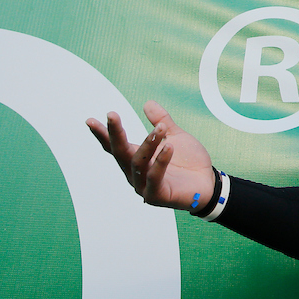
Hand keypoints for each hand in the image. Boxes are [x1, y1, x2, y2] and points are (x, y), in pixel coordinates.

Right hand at [86, 100, 216, 211]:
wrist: (207, 183)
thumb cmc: (189, 162)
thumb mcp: (174, 136)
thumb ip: (161, 122)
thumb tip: (148, 103)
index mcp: (136, 158)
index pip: (115, 145)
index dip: (102, 134)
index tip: (90, 120)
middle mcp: (135, 173)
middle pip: (120, 152)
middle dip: (115, 133)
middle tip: (112, 114)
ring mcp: (143, 186)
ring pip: (138, 162)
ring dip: (148, 144)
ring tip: (160, 129)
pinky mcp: (156, 195)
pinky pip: (154, 177)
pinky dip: (161, 161)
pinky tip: (168, 147)